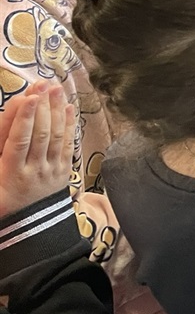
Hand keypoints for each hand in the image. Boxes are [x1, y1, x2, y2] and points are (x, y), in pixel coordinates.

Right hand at [0, 82, 74, 216]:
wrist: (29, 229)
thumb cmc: (4, 205)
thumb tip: (3, 130)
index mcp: (11, 174)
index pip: (19, 142)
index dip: (24, 119)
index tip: (27, 97)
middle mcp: (34, 170)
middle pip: (40, 134)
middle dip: (42, 107)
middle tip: (43, 85)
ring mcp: (51, 170)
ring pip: (55, 136)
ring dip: (56, 110)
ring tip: (55, 89)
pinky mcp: (64, 170)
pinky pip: (68, 145)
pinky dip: (69, 125)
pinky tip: (69, 108)